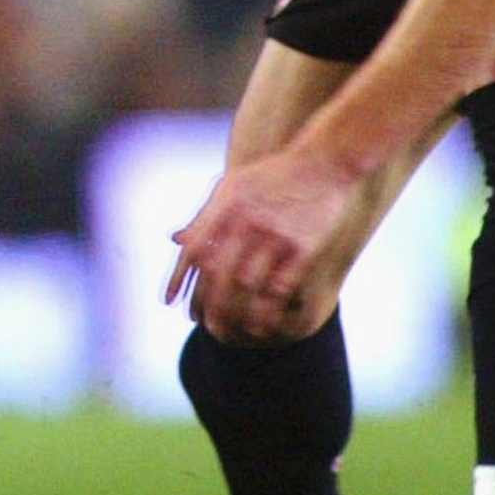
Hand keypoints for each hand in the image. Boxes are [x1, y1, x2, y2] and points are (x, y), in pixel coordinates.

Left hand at [165, 143, 362, 344]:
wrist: (325, 161)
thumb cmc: (273, 176)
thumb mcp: (232, 185)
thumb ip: (205, 215)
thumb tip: (175, 241)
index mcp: (225, 204)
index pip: (193, 248)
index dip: (178, 278)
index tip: (170, 302)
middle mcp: (247, 220)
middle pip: (218, 273)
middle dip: (206, 305)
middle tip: (201, 326)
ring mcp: (276, 235)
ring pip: (247, 285)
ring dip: (235, 313)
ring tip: (227, 332)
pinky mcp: (303, 247)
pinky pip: (281, 287)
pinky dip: (267, 309)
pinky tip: (260, 325)